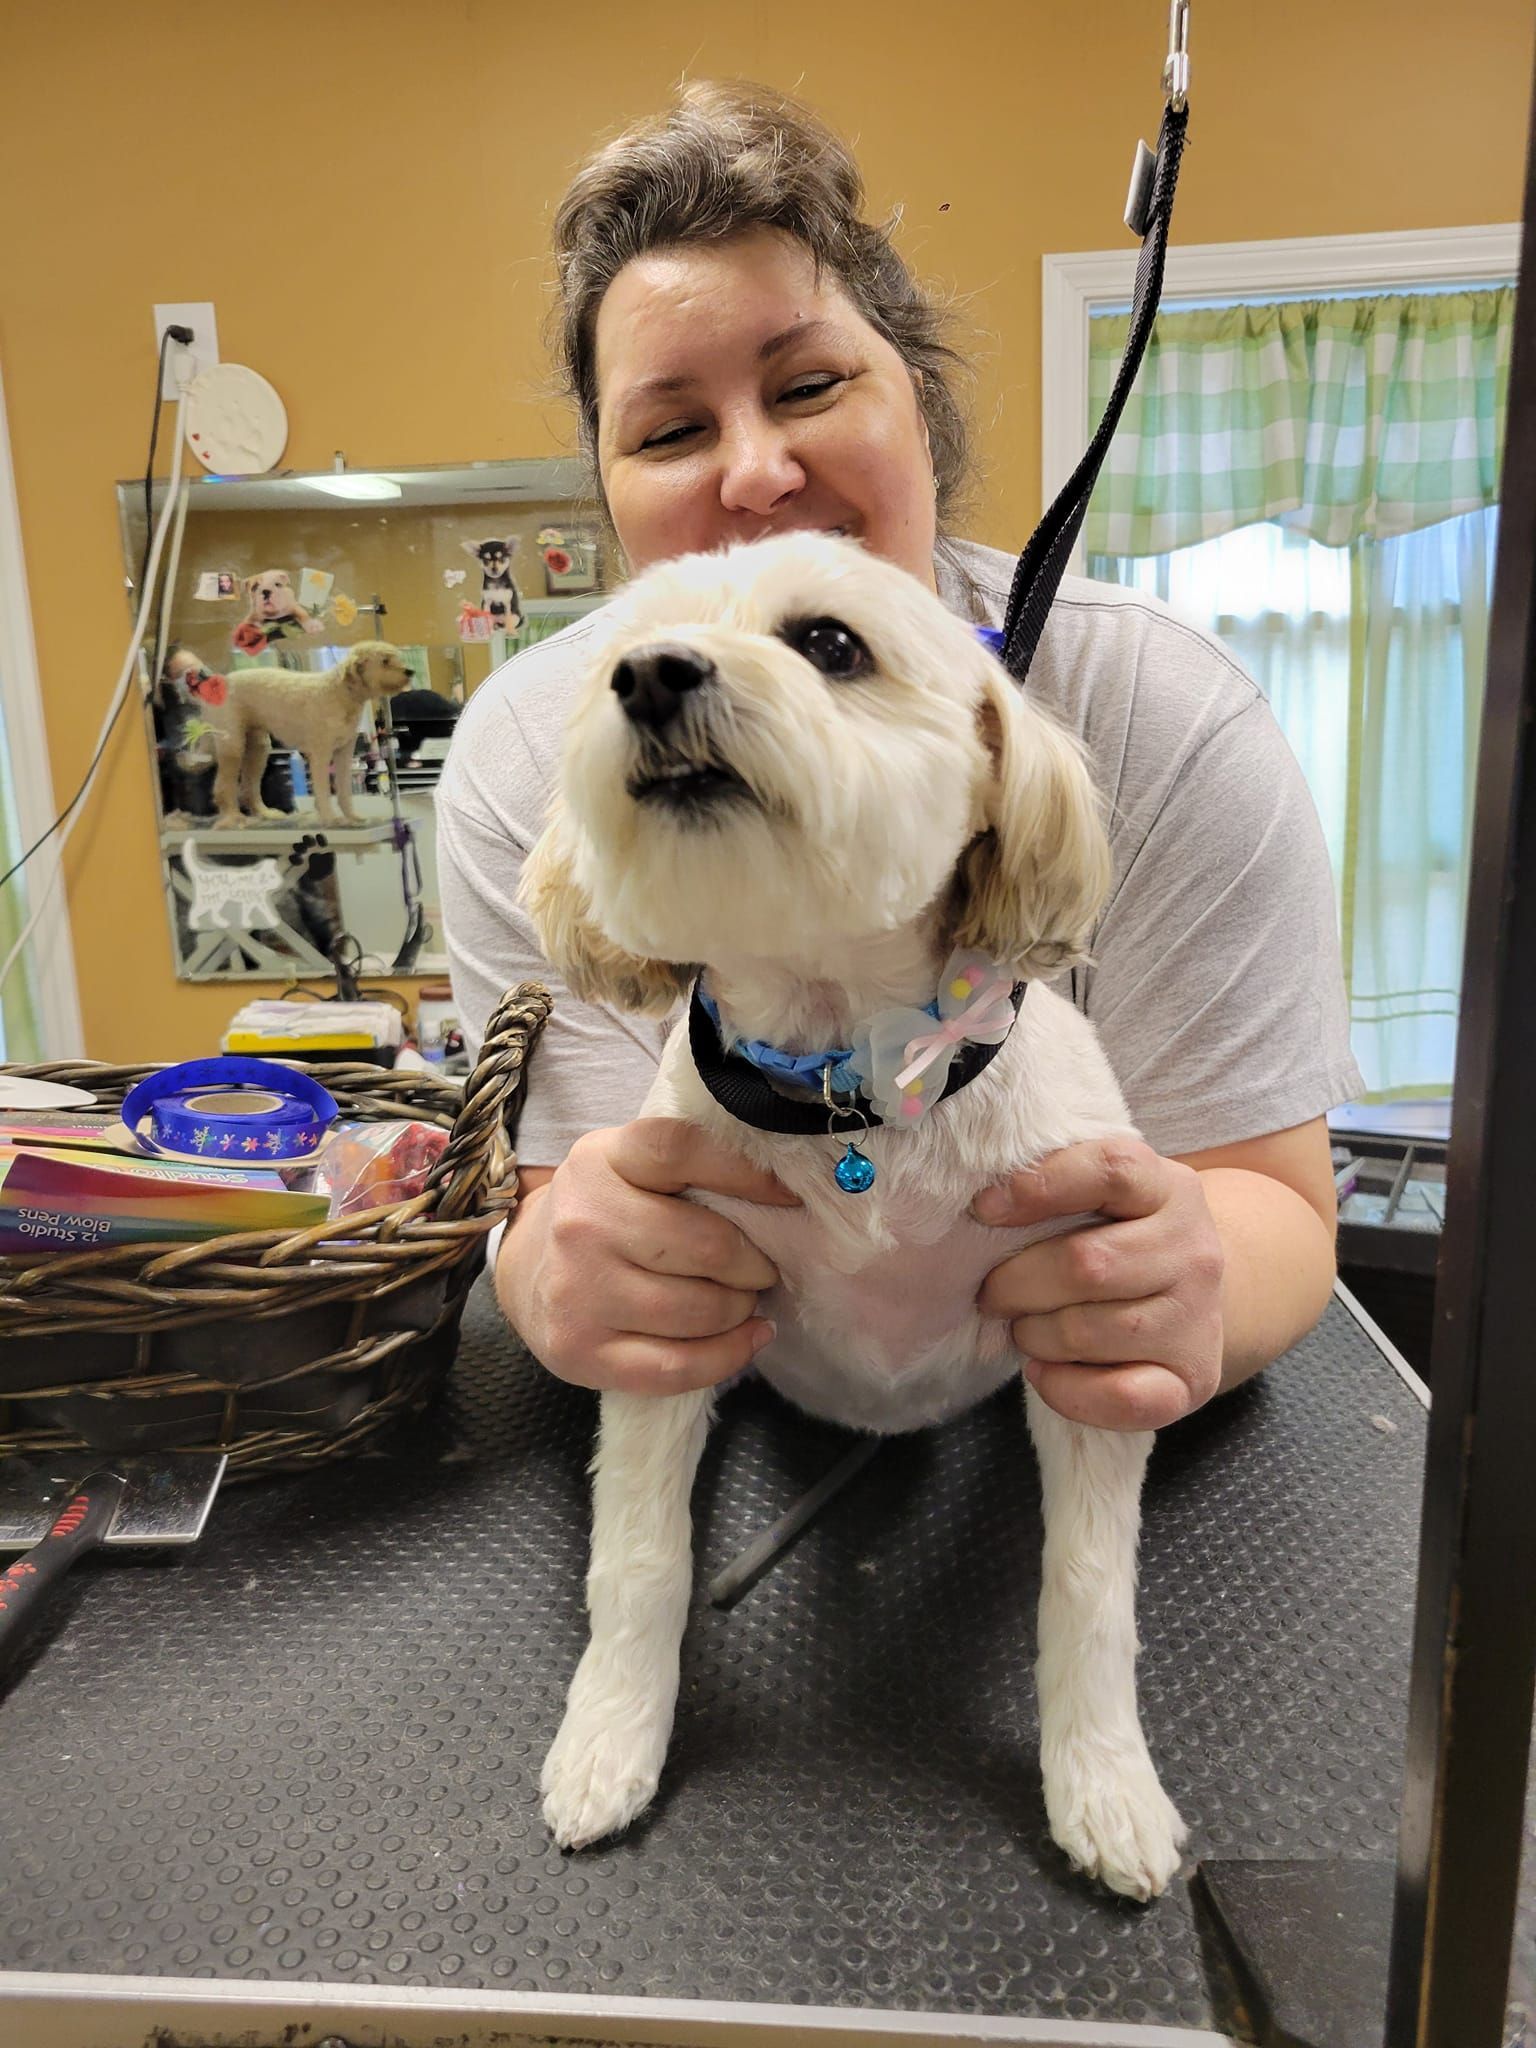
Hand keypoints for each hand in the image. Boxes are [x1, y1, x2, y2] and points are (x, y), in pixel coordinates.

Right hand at [496, 1118, 798, 1396]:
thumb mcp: (629, 1165)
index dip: (747, 1173)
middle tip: (760, 1269)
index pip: (681, 1150)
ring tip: (743, 1301)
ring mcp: (577, 1292)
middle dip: (754, 1264)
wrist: (525, 1270)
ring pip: (699, 1310)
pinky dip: (729, 1356)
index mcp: (600, 1160)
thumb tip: (784, 1190)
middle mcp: (582, 1223)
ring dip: (741, 1309)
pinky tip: (748, 1339)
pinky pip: (678, 1367)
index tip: (787, 1197)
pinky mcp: (580, 1352)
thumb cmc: (603, 1212)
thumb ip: (689, 1164)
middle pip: (707, 1245)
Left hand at [972, 1139, 1223, 1430]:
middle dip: (1016, 1283)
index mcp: (1170, 1189)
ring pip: (1087, 1331)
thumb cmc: (1121, 1241)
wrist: (1188, 1299)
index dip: (1041, 1185)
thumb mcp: (1103, 1197)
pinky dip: (1064, 1388)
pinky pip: (1119, 1397)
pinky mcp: (1192, 1379)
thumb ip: (1057, 1186)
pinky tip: (1043, 1372)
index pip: (1113, 1170)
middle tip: (993, 1293)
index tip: (985, 1207)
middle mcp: (1194, 1251)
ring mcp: (1198, 1318)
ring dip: (1033, 1335)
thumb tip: (987, 1203)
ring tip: (1026, 1328)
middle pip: (1086, 1264)